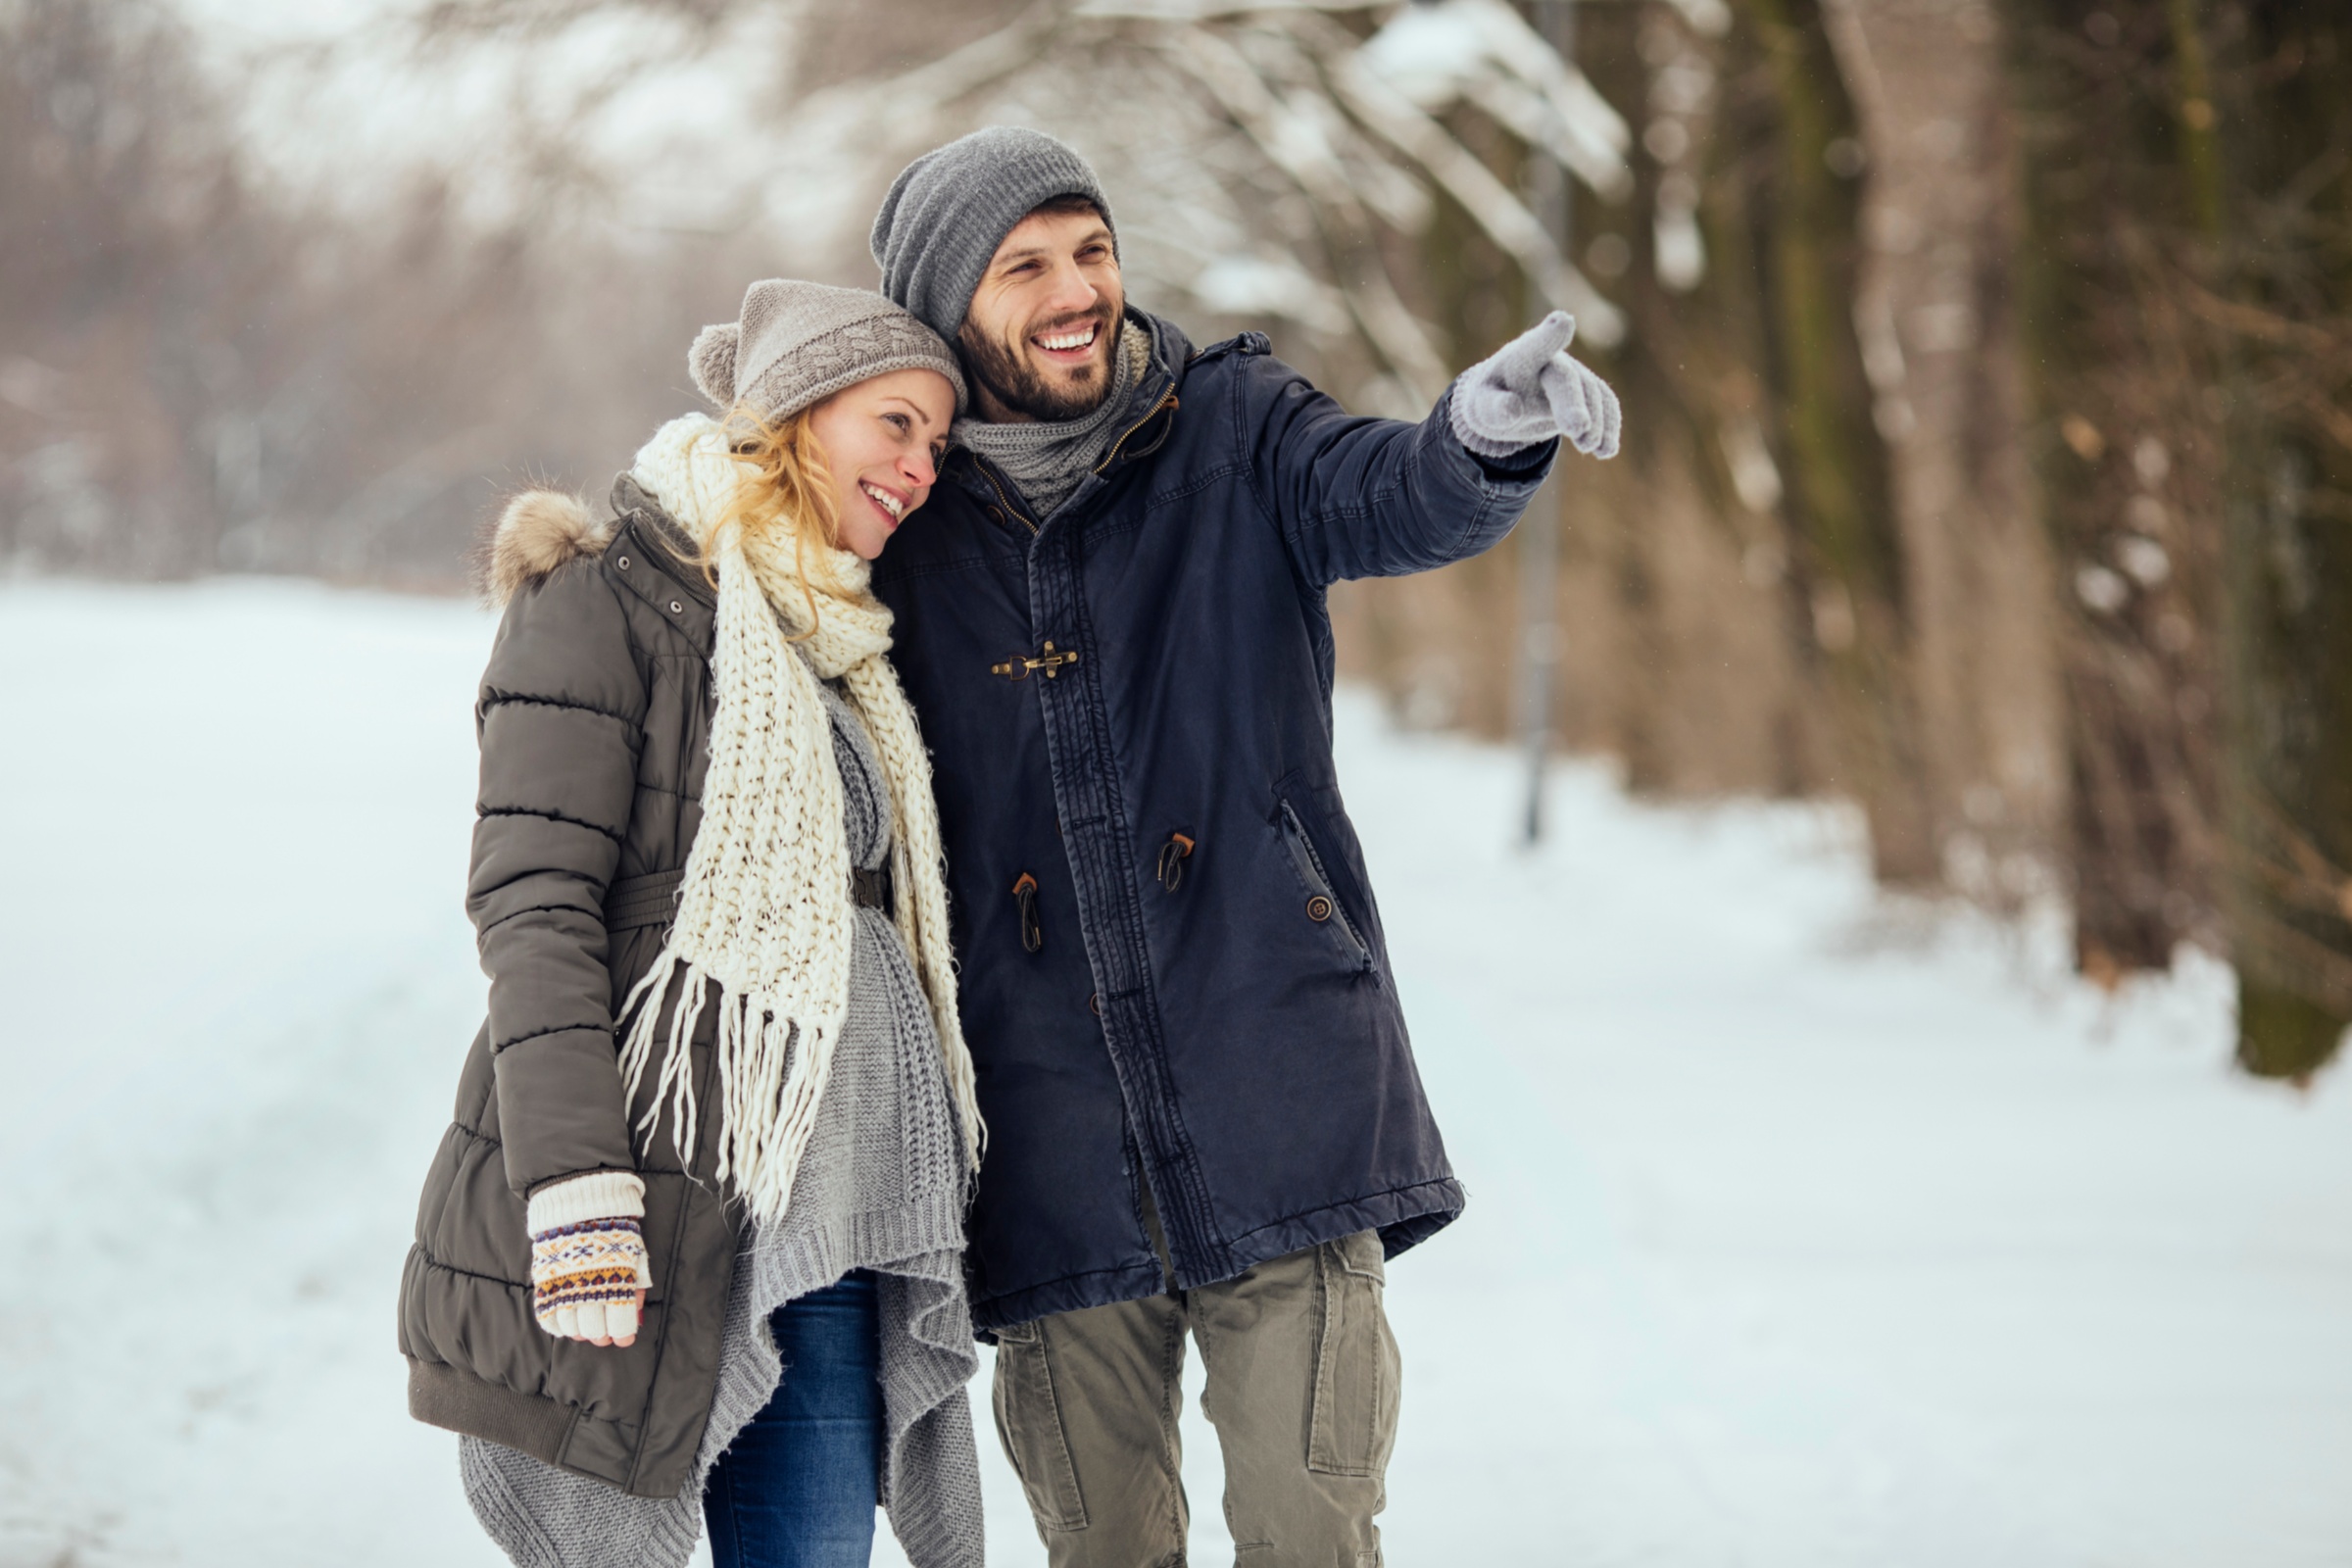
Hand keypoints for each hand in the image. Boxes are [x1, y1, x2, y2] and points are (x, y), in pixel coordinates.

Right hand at [529, 1215, 654, 1348]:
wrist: (581, 1204)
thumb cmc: (615, 1230)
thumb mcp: (635, 1253)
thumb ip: (636, 1285)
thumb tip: (636, 1313)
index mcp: (618, 1279)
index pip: (620, 1322)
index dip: (623, 1335)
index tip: (624, 1337)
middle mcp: (590, 1287)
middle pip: (595, 1329)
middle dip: (602, 1335)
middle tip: (605, 1331)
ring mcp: (565, 1286)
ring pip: (571, 1327)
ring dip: (580, 1331)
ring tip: (586, 1326)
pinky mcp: (545, 1282)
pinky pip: (547, 1317)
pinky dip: (556, 1326)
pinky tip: (565, 1324)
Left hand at [1450, 311, 1621, 460]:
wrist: (1509, 398)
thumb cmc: (1491, 398)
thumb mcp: (1481, 406)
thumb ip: (1493, 408)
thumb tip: (1512, 410)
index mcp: (1519, 359)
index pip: (1535, 345)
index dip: (1549, 335)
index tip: (1564, 321)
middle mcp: (1551, 361)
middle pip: (1565, 379)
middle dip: (1573, 404)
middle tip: (1577, 430)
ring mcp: (1573, 374)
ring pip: (1592, 393)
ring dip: (1595, 422)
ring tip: (1589, 447)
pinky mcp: (1587, 391)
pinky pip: (1606, 403)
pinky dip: (1610, 425)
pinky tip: (1607, 451)